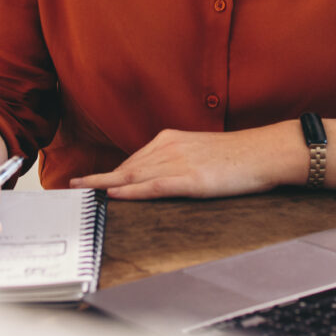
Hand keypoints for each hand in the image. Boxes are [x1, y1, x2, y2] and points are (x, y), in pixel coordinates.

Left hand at [70, 125, 294, 199]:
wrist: (264, 152)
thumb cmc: (237, 156)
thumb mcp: (200, 152)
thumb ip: (176, 161)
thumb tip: (156, 177)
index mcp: (170, 139)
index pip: (132, 161)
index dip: (106, 173)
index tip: (85, 180)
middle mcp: (169, 147)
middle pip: (125, 168)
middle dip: (97, 179)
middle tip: (71, 187)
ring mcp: (179, 163)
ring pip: (133, 176)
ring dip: (105, 185)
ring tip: (82, 193)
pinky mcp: (191, 180)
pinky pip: (154, 186)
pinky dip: (131, 191)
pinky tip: (114, 195)